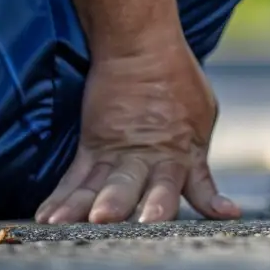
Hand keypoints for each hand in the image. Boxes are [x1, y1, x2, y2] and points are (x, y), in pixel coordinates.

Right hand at [36, 37, 239, 223]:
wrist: (140, 44)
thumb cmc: (176, 80)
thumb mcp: (202, 117)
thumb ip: (201, 163)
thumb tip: (220, 203)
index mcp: (184, 154)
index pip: (200, 188)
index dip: (211, 203)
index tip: (224, 213)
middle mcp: (149, 159)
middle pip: (137, 190)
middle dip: (125, 206)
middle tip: (111, 220)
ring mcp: (116, 153)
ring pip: (99, 187)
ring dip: (82, 206)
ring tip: (64, 224)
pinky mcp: (93, 145)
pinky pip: (74, 178)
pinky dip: (60, 199)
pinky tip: (45, 219)